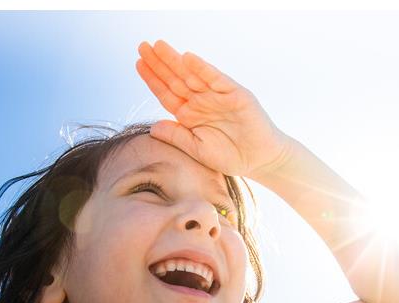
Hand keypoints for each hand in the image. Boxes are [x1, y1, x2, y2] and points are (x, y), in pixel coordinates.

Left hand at [135, 40, 293, 179]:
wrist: (259, 160)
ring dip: (176, 60)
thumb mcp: (197, 150)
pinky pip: (215, 79)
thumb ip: (177, 137)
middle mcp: (201, 101)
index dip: (153, 78)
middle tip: (143, 46)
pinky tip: (188, 58)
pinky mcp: (234, 94)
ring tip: (158, 46)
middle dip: (159, 62)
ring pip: (192, 75)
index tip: (139, 63)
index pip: (166, 93)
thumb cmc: (230, 156)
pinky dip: (203, 68)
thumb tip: (152, 127)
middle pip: (175, 78)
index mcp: (189, 114)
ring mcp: (217, 96)